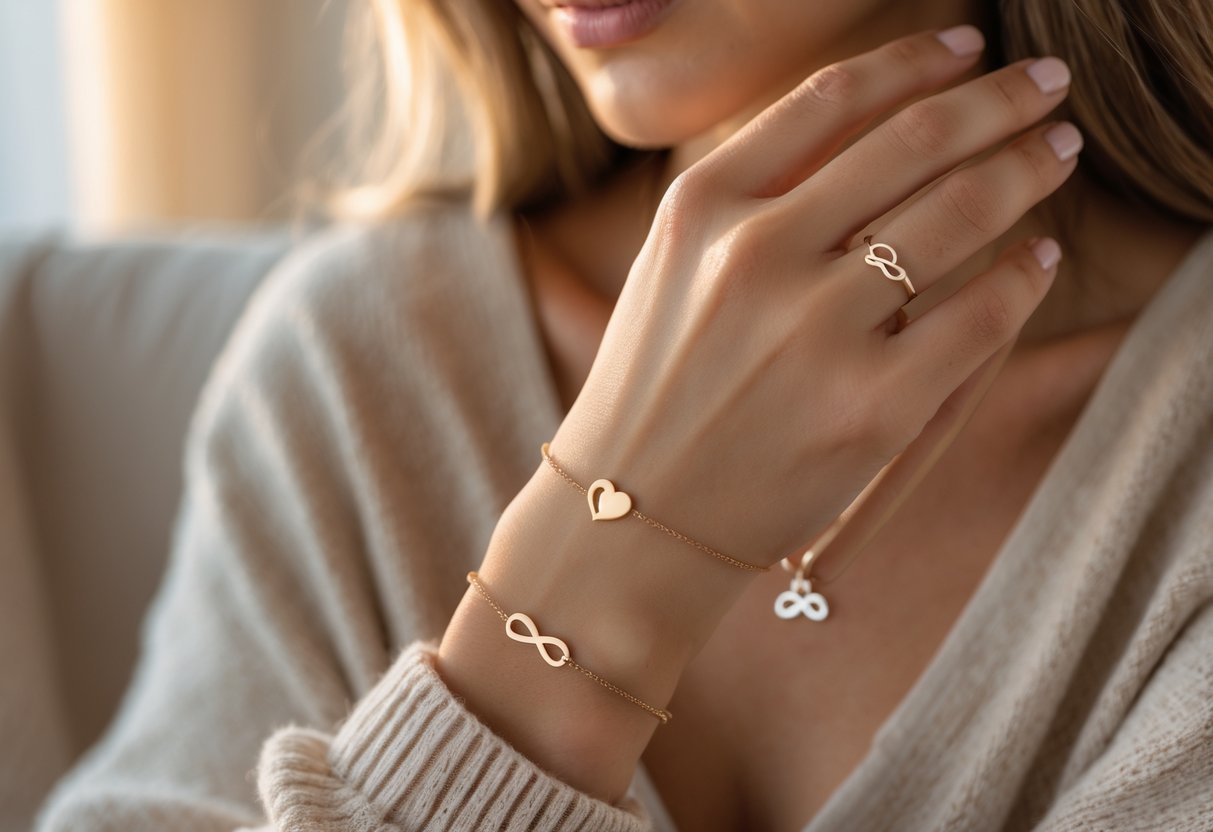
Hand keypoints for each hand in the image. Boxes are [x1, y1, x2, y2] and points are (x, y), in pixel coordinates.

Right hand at [552, 25, 1077, 569]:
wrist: (630, 519)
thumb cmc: (653, 390)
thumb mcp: (671, 269)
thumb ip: (751, 195)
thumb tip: (872, 131)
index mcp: (700, 208)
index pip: (831, 99)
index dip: (915, 61)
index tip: (967, 49)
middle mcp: (756, 254)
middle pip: (914, 142)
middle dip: (999, 102)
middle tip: (1046, 88)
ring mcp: (817, 331)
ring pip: (960, 213)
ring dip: (1027, 170)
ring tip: (1055, 153)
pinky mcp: (874, 407)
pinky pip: (982, 314)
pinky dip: (1023, 276)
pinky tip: (1037, 258)